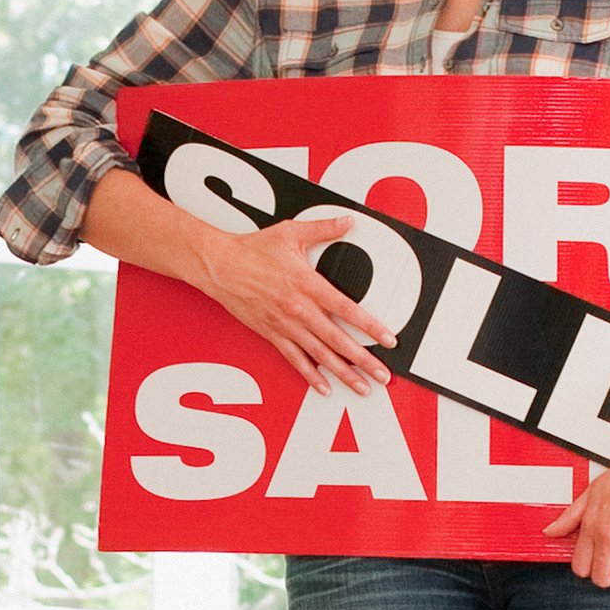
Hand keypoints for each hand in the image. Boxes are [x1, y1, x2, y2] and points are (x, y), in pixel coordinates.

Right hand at [194, 214, 389, 394]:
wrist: (220, 266)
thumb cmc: (253, 250)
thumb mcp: (292, 233)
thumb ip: (325, 228)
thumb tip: (349, 222)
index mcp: (309, 285)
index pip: (348, 310)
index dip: (371, 327)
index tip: (389, 339)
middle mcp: (299, 310)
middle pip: (339, 341)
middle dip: (365, 361)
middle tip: (383, 375)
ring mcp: (286, 326)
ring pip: (321, 356)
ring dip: (344, 374)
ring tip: (362, 387)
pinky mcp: (272, 334)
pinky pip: (295, 360)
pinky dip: (311, 376)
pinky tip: (325, 387)